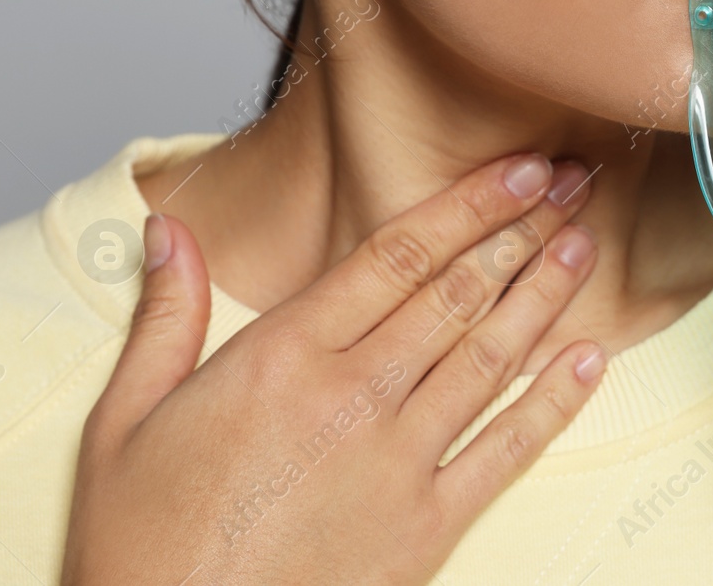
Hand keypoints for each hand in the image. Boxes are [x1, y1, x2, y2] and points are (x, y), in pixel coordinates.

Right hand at [62, 153, 605, 585]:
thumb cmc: (142, 544)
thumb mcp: (124, 420)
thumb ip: (165, 317)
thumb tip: (169, 229)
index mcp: (282, 357)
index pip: (397, 255)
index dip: (469, 205)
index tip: (517, 170)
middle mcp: (350, 397)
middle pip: (456, 294)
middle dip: (521, 231)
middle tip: (570, 185)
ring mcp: (395, 463)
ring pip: (488, 357)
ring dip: (543, 296)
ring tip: (582, 245)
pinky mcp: (425, 528)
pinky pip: (505, 452)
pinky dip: (554, 404)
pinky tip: (588, 361)